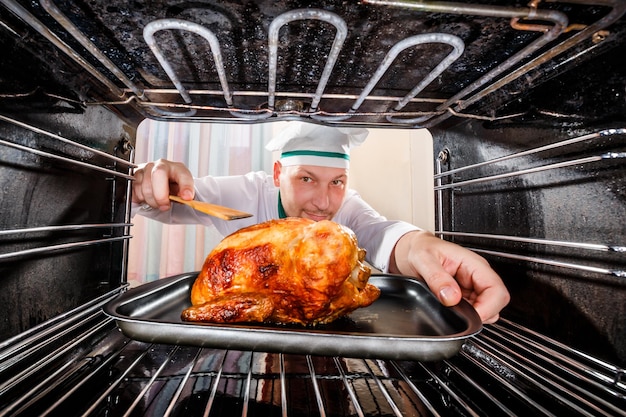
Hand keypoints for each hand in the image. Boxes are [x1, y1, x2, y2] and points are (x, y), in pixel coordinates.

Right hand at [132, 159, 194, 210]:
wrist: (160, 183)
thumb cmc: (172, 187)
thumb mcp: (182, 192)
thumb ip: (184, 195)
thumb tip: (186, 198)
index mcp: (177, 168)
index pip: (183, 174)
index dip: (186, 186)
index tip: (187, 197)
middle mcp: (161, 165)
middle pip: (158, 174)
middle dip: (161, 195)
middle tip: (165, 206)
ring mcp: (145, 168)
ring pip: (145, 186)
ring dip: (151, 201)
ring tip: (156, 202)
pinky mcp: (133, 175)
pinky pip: (133, 191)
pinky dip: (140, 199)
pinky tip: (147, 197)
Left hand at [390, 230, 508, 323]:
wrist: (414, 249)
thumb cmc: (421, 249)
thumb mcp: (424, 260)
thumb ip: (437, 278)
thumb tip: (451, 297)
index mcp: (474, 264)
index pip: (497, 291)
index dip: (487, 309)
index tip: (470, 317)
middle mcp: (478, 276)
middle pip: (496, 304)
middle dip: (480, 314)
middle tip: (458, 315)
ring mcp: (473, 287)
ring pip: (487, 310)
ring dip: (472, 316)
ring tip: (451, 309)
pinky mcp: (466, 296)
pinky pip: (474, 312)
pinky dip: (465, 316)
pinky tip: (450, 309)